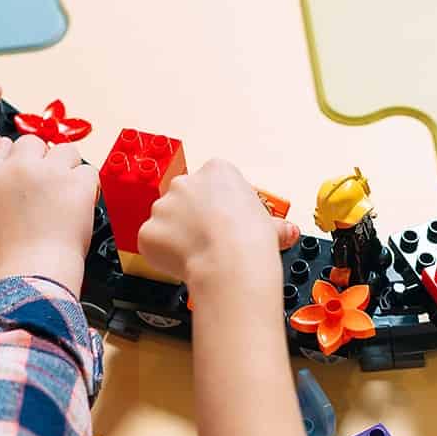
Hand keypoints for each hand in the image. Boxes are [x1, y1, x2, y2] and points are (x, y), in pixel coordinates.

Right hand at [0, 135, 99, 290]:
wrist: (29, 273)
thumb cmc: (4, 261)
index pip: (2, 148)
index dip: (14, 154)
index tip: (21, 161)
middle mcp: (19, 167)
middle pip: (33, 142)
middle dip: (41, 157)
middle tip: (47, 179)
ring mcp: (49, 172)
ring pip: (65, 149)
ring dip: (67, 165)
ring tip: (68, 189)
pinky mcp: (76, 183)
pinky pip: (89, 171)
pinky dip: (88, 185)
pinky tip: (83, 200)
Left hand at [139, 159, 298, 296]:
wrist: (230, 262)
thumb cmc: (250, 240)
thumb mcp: (271, 224)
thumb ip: (272, 225)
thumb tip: (287, 231)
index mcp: (216, 172)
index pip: (212, 184)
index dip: (218, 206)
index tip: (224, 221)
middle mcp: (185, 183)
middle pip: (184, 199)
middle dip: (192, 218)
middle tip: (209, 240)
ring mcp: (163, 206)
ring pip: (166, 221)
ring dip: (176, 236)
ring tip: (198, 255)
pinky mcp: (148, 231)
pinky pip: (153, 242)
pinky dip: (163, 254)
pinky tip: (183, 263)